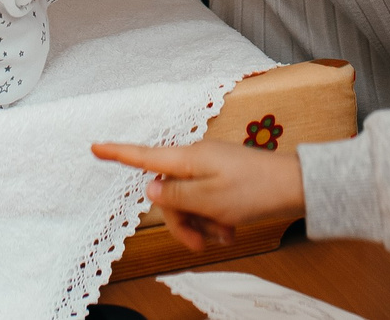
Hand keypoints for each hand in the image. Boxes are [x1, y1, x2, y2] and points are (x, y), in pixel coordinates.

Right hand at [91, 141, 306, 252]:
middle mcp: (196, 160)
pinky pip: (206, 203)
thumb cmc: (254, 189)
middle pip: (168, 194)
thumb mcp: (208, 200)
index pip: (145, 156)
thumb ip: (175, 196)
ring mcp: (211, 170)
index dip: (118, 153)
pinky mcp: (223, 181)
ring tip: (223, 235)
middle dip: (180, 222)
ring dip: (200, 224)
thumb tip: (150, 188)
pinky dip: (214, 220)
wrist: (295, 186)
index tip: (94, 147)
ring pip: (188, 203)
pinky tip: (230, 230)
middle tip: (198, 243)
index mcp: (188, 158)